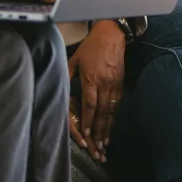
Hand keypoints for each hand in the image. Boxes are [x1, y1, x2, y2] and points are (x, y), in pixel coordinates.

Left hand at [68, 21, 125, 155]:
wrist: (111, 35)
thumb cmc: (90, 47)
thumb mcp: (74, 59)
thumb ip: (68, 75)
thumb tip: (60, 88)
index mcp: (91, 78)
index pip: (89, 104)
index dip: (88, 120)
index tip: (86, 133)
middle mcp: (104, 84)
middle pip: (102, 112)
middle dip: (99, 130)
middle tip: (98, 146)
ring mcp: (114, 84)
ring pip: (111, 110)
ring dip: (109, 127)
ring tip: (106, 142)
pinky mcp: (121, 83)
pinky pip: (117, 103)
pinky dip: (115, 116)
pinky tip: (112, 125)